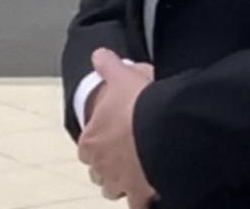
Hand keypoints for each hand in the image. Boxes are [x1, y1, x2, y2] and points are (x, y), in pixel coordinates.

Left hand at [79, 48, 155, 207]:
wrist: (162, 128)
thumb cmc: (138, 104)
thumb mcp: (121, 76)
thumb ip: (107, 65)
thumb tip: (99, 55)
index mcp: (91, 140)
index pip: (86, 147)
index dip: (97, 141)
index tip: (109, 135)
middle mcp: (101, 166)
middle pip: (98, 171)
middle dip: (108, 164)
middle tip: (125, 151)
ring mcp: (120, 183)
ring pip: (114, 189)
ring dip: (122, 182)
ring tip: (138, 169)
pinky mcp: (140, 195)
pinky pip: (138, 204)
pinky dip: (143, 200)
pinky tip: (151, 191)